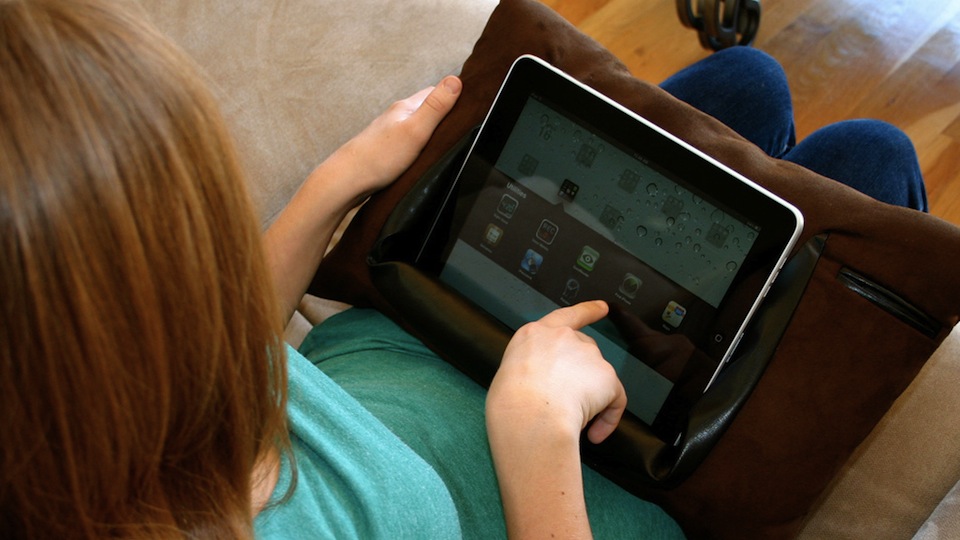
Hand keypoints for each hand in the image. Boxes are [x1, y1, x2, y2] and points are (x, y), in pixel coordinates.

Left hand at [330, 75, 462, 202]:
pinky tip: (423, 156)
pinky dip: (419, 145)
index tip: (470, 102)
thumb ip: (436, 107)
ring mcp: (389, 134)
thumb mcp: (415, 130)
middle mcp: (396, 117)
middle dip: (443, 112)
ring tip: (446, 140)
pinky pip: (408, 142)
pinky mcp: (385, 151)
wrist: (346, 181)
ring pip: (416, 125)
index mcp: (405, 108)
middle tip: (462, 123)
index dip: (453, 95)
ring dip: (430, 130)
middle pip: (425, 108)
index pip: (434, 92)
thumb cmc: (379, 157)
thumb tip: (455, 80)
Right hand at [486, 301, 626, 538]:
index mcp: (535, 334)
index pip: (565, 316)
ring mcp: (587, 354)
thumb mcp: (509, 373)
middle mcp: (564, 337)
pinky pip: (614, 399)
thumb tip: (542, 386)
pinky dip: (608, 417)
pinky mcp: (606, 376)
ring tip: (574, 422)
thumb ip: (530, 369)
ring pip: (599, 376)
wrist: (530, 414)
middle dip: (583, 372)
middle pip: (584, 349)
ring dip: (592, 397)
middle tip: (570, 401)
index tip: (602, 307)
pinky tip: (595, 433)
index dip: (587, 311)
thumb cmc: (509, 402)